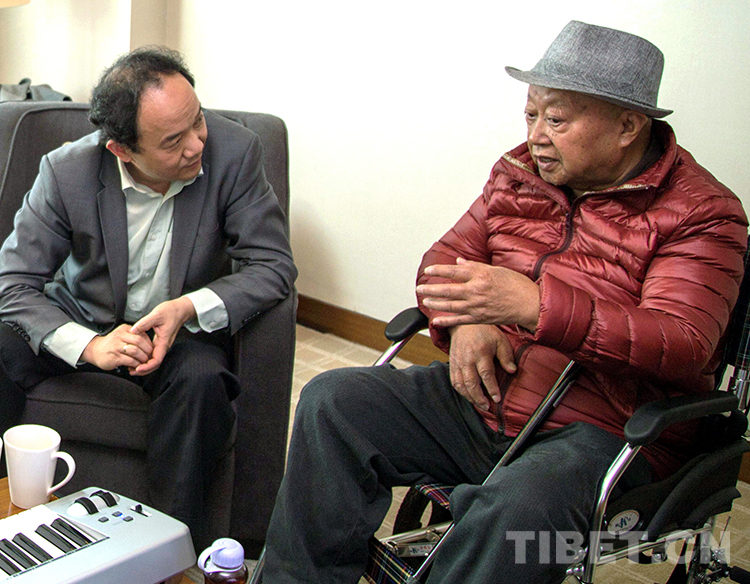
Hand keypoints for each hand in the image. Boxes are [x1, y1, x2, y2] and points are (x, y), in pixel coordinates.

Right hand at [81, 324, 153, 370]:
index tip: (151, 350)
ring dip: (142, 358)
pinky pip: (130, 361)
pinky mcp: (114, 357)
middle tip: (149, 357)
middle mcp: (120, 336)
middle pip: (140, 341)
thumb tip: (151, 346)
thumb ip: (135, 337)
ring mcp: (116, 346)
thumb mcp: (123, 335)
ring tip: (142, 362)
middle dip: (147, 351)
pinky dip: (136, 365)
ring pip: (136, 351)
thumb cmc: (113, 344)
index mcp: (125, 329)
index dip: (149, 344)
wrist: (95, 350)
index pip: (142, 334)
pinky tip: (135, 366)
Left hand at [128, 297, 196, 375]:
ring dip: (143, 366)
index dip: (147, 366)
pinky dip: (144, 359)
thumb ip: (144, 323)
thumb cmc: (170, 311)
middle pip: (155, 364)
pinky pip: (152, 354)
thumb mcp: (156, 315)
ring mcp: (161, 345)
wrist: (179, 310)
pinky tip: (136, 357)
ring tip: (131, 367)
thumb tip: (133, 331)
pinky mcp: (159, 343)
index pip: (157, 360)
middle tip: (130, 371)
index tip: (137, 368)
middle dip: (143, 370)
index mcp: (164, 342)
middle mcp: (163, 346)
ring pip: (153, 360)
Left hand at [417, 258, 540, 330]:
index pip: (454, 272)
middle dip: (431, 289)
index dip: (439, 270)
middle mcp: (476, 291)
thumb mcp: (496, 270)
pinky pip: (459, 320)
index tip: (428, 270)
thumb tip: (459, 262)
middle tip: (420, 288)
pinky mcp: (479, 318)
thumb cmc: (516, 285)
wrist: (529, 304)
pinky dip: (446, 321)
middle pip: (448, 290)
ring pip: (450, 305)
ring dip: (436, 303)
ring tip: (426, 300)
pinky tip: (436, 320)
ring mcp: (476, 306)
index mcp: (480, 276)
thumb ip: (475, 267)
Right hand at [448, 325, 515, 411]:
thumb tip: (512, 371)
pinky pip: (454, 381)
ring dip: (470, 397)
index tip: (497, 399)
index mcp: (480, 353)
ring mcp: (458, 363)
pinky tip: (469, 396)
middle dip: (479, 398)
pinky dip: (461, 391)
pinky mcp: (452, 364)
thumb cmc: (485, 332)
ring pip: (461, 385)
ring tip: (479, 404)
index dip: (492, 388)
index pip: (486, 375)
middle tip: (488, 407)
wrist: (464, 324)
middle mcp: (467, 359)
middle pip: (471, 383)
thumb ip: (506, 356)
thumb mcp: (500, 340)